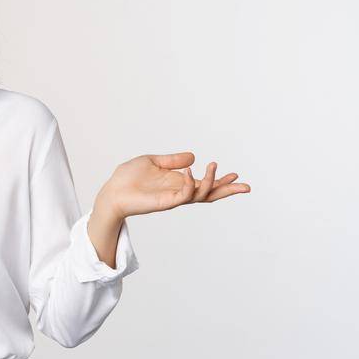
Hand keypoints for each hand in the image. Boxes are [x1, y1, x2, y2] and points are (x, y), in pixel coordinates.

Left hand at [95, 151, 250, 218]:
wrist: (112, 191)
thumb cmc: (128, 178)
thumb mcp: (152, 162)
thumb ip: (173, 160)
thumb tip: (193, 156)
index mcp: (178, 183)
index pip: (204, 184)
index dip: (220, 180)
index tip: (236, 175)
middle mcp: (179, 192)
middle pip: (210, 194)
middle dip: (227, 190)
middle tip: (245, 186)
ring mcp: (173, 198)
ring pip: (200, 195)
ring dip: (211, 182)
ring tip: (213, 166)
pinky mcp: (165, 202)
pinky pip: (184, 195)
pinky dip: (190, 184)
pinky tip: (189, 172)